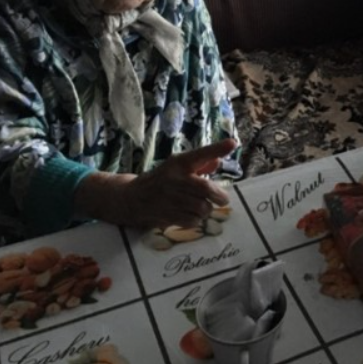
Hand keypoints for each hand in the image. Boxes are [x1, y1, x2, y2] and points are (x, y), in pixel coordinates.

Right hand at [75, 139, 235, 227]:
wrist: (130, 197)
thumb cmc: (160, 181)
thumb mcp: (176, 168)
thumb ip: (199, 165)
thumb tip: (217, 162)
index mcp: (179, 163)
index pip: (201, 154)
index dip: (217, 148)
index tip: (233, 143)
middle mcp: (175, 178)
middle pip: (206, 188)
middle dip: (219, 196)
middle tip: (222, 200)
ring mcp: (169, 197)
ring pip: (201, 207)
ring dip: (206, 210)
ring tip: (201, 208)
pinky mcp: (166, 213)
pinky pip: (192, 220)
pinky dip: (195, 220)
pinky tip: (190, 216)